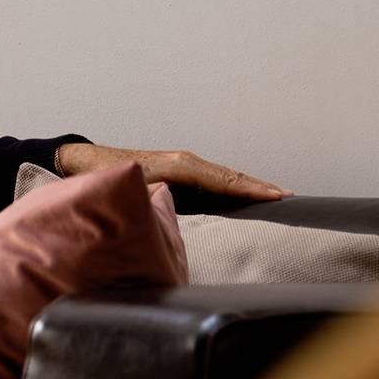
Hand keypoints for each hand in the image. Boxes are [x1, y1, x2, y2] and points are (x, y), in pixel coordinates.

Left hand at [55, 142, 290, 199]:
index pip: (225, 179)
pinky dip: (232, 188)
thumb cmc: (108, 179)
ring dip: (249, 187)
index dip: (252, 189)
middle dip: (260, 187)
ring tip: (277, 198)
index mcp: (181, 166)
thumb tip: (176, 215)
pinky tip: (245, 198)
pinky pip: (213, 182)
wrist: (87, 163)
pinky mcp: (180, 174)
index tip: (279, 196)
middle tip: (291, 198)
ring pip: (224, 178)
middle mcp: (186, 162)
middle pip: (231, 176)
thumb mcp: (135, 192)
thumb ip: (158, 202)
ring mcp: (184, 166)